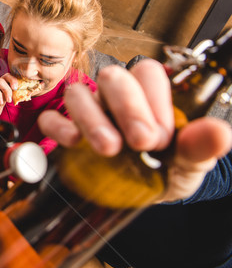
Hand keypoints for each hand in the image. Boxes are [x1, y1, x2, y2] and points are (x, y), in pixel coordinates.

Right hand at [38, 59, 231, 202]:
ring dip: (91, 118)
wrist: (142, 193)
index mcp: (148, 94)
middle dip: (126, 107)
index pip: (147, 73)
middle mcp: (116, 96)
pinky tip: (71, 142)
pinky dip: (58, 126)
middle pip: (112, 77)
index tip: (160, 139)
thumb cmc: (167, 169)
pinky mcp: (65, 130)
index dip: (153, 101)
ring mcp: (88, 111)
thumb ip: (200, 147)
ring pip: (79, 93)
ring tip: (108, 148)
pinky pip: (51, 118)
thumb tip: (218, 133)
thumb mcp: (189, 162)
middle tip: (140, 142)